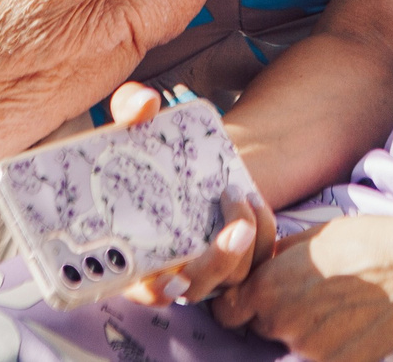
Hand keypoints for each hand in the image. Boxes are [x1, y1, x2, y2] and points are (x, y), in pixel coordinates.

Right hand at [109, 82, 275, 307]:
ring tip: (248, 199)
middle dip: (220, 264)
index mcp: (136, 253)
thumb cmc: (141, 146)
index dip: (157, 291)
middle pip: (199, 287)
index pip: (144, 290)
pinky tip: (255, 199)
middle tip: (238, 229)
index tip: (173, 278)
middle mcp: (172, 266)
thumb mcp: (130, 125)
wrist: (173, 152)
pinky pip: (255, 257)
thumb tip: (144, 101)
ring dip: (249, 246)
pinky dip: (263, 234)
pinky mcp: (235, 247)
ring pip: (234, 277)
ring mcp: (207, 260)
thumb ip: (129, 110)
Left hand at [215, 213, 392, 361]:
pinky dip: (328, 345)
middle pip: (259, 329)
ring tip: (335, 309)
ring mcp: (308, 350)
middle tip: (305, 298)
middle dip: (273, 315)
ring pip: (289, 345)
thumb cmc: (366, 243)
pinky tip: (349, 325)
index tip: (249, 299)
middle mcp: (281, 323)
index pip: (226, 312)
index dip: (237, 304)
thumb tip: (259, 268)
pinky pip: (318, 358)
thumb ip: (276, 260)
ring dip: (303, 331)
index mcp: (268, 288)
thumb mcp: (310, 238)